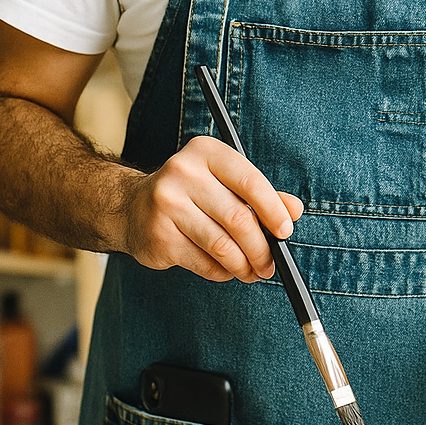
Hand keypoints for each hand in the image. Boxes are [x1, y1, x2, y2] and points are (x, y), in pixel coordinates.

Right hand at [119, 136, 303, 282]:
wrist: (131, 207)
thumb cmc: (192, 193)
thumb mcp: (225, 183)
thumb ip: (262, 194)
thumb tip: (294, 211)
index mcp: (206, 152)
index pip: (250, 182)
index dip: (274, 211)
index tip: (285, 232)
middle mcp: (183, 173)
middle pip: (238, 219)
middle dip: (261, 248)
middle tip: (270, 264)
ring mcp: (167, 205)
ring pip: (222, 245)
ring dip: (244, 266)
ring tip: (252, 272)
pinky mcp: (159, 236)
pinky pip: (204, 262)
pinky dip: (221, 272)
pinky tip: (225, 270)